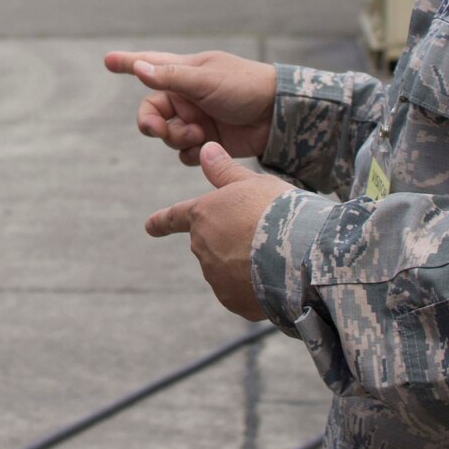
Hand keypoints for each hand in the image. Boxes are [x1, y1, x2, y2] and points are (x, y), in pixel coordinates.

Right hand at [105, 48, 275, 164]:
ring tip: (198, 134)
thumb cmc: (245, 86)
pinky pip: (184, 152)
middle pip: (151, 111)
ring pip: (167, 135)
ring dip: (175, 137)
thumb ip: (170, 77)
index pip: (150, 65)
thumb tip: (138, 68)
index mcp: (185, 72)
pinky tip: (204, 147)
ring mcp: (196, 119)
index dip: (128, 63)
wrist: (278, 116)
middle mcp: (186, 96)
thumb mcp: (205, 79)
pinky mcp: (208, 141)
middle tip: (157, 130)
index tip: (107, 61)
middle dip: (152, 122)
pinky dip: (189, 152)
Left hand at [145, 142, 291, 320]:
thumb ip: (225, 171)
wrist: (299, 252)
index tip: (149, 226)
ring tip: (276, 255)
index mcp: (202, 215)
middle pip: (212, 243)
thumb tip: (205, 149)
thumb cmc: (277, 210)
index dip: (162, 221)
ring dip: (245, 264)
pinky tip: (276, 279)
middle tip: (265, 234)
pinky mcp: (232, 300)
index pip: (175, 217)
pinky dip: (255, 288)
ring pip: (228, 269)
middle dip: (233, 241)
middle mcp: (201, 246)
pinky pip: (242, 293)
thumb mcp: (252, 183)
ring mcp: (215, 276)